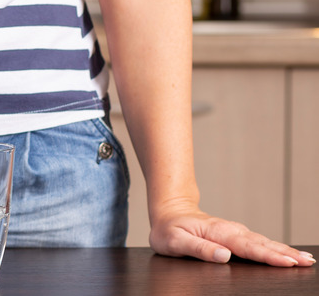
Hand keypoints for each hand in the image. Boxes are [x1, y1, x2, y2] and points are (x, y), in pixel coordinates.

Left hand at [149, 200, 315, 266]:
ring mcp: (234, 231)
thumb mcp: (176, 241)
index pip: (247, 247)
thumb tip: (224, 256)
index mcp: (218, 232)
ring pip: (263, 242)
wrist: (169, 211)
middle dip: (285, 253)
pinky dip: (275, 247)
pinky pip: (258, 242)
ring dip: (284, 250)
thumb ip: (199, 248)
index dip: (268, 255)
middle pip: (261, 244)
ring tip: (305, 259)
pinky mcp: (235, 235)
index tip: (287, 262)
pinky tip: (287, 253)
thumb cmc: (169, 229)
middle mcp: (230, 230)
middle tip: (307, 262)